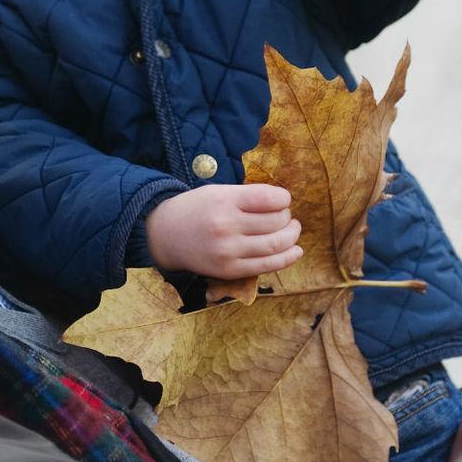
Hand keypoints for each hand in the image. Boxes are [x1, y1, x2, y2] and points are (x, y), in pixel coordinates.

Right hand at [144, 184, 303, 279]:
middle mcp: (226, 226)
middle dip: (288, 217)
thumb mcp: (219, 191)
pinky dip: (288, 258)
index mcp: (224, 200)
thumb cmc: (197, 209)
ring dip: (292, 236)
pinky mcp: (229, 270)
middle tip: (286, 216)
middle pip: (276, 222)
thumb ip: (250, 196)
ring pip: (276, 244)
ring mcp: (228, 251)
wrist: (165, 235)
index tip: (283, 200)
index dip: (284, 199)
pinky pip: (267, 265)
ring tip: (292, 230)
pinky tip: (296, 251)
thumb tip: (286, 204)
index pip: (271, 199)